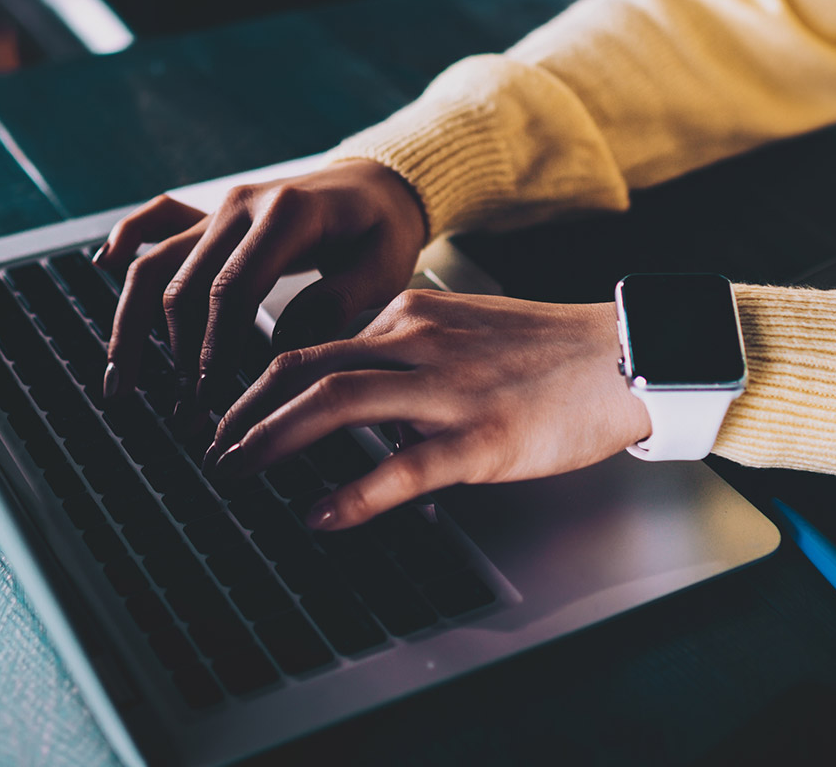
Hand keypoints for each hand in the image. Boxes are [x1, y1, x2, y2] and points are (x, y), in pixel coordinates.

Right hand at [95, 159, 425, 406]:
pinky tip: (102, 266)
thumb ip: (335, 304)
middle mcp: (242, 206)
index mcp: (286, 215)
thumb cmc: (384, 231)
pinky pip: (158, 222)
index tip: (208, 398)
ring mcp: (222, 208)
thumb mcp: (383, 269)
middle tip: (181, 415)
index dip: (213, 348)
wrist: (381, 184)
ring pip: (156, 263)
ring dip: (132, 324)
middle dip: (175, 356)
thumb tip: (281, 352)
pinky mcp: (212, 216)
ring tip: (121, 381)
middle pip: (184, 284)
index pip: (231, 289)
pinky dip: (127, 241)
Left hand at [204, 290, 652, 529]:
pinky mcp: (480, 438)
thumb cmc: (550, 352)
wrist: (624, 358)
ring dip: (270, 439)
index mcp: (410, 316)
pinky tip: (318, 517)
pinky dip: (350, 495)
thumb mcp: (466, 329)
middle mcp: (417, 342)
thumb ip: (408, 353)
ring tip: (234, 472)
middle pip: (302, 366)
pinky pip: (401, 467)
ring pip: (334, 402)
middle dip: (242, 410)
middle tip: (210, 448)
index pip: (314, 343)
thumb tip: (365, 400)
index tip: (230, 414)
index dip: (259, 383)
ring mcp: (447, 389)